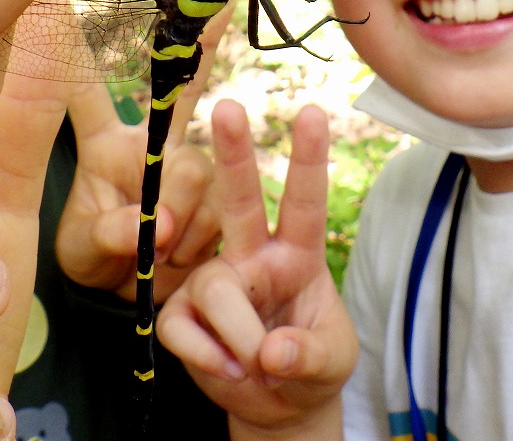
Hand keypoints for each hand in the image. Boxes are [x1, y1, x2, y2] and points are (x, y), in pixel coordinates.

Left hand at [55, 8, 229, 300]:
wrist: (138, 299)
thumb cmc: (97, 259)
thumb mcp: (83, 247)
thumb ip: (109, 232)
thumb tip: (158, 224)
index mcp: (105, 142)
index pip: (88, 88)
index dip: (76, 43)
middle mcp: (151, 142)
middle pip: (178, 86)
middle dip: (202, 40)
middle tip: (221, 2)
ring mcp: (188, 167)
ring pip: (197, 168)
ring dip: (180, 213)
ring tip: (158, 249)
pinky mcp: (219, 199)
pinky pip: (221, 206)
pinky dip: (199, 238)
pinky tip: (182, 257)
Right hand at [157, 100, 355, 440]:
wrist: (278, 405)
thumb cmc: (311, 367)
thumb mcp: (331, 363)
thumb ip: (308, 354)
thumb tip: (270, 350)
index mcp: (299, 252)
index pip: (305, 200)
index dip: (309, 157)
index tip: (314, 111)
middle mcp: (254, 254)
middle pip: (239, 198)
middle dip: (234, 153)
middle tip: (228, 106)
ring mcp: (215, 280)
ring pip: (214, 288)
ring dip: (237, 334)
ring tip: (255, 366)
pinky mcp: (182, 312)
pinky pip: (182, 326)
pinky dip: (206, 355)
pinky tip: (227, 370)